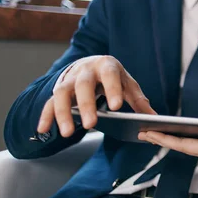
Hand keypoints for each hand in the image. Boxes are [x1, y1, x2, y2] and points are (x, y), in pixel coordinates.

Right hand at [38, 55, 155, 137]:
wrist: (90, 64)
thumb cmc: (112, 76)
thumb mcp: (127, 83)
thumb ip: (138, 99)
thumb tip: (154, 117)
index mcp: (107, 65)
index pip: (110, 75)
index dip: (112, 90)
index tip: (116, 107)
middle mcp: (86, 70)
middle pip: (83, 86)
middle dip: (86, 105)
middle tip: (91, 125)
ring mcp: (70, 80)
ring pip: (62, 94)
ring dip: (63, 113)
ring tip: (68, 133)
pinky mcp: (58, 90)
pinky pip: (49, 103)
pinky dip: (46, 116)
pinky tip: (43, 129)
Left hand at [138, 130, 197, 197]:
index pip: (183, 145)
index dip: (165, 139)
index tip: (148, 133)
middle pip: (182, 145)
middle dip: (163, 139)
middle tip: (144, 132)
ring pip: (189, 144)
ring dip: (174, 138)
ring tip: (160, 132)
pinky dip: (188, 138)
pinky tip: (188, 134)